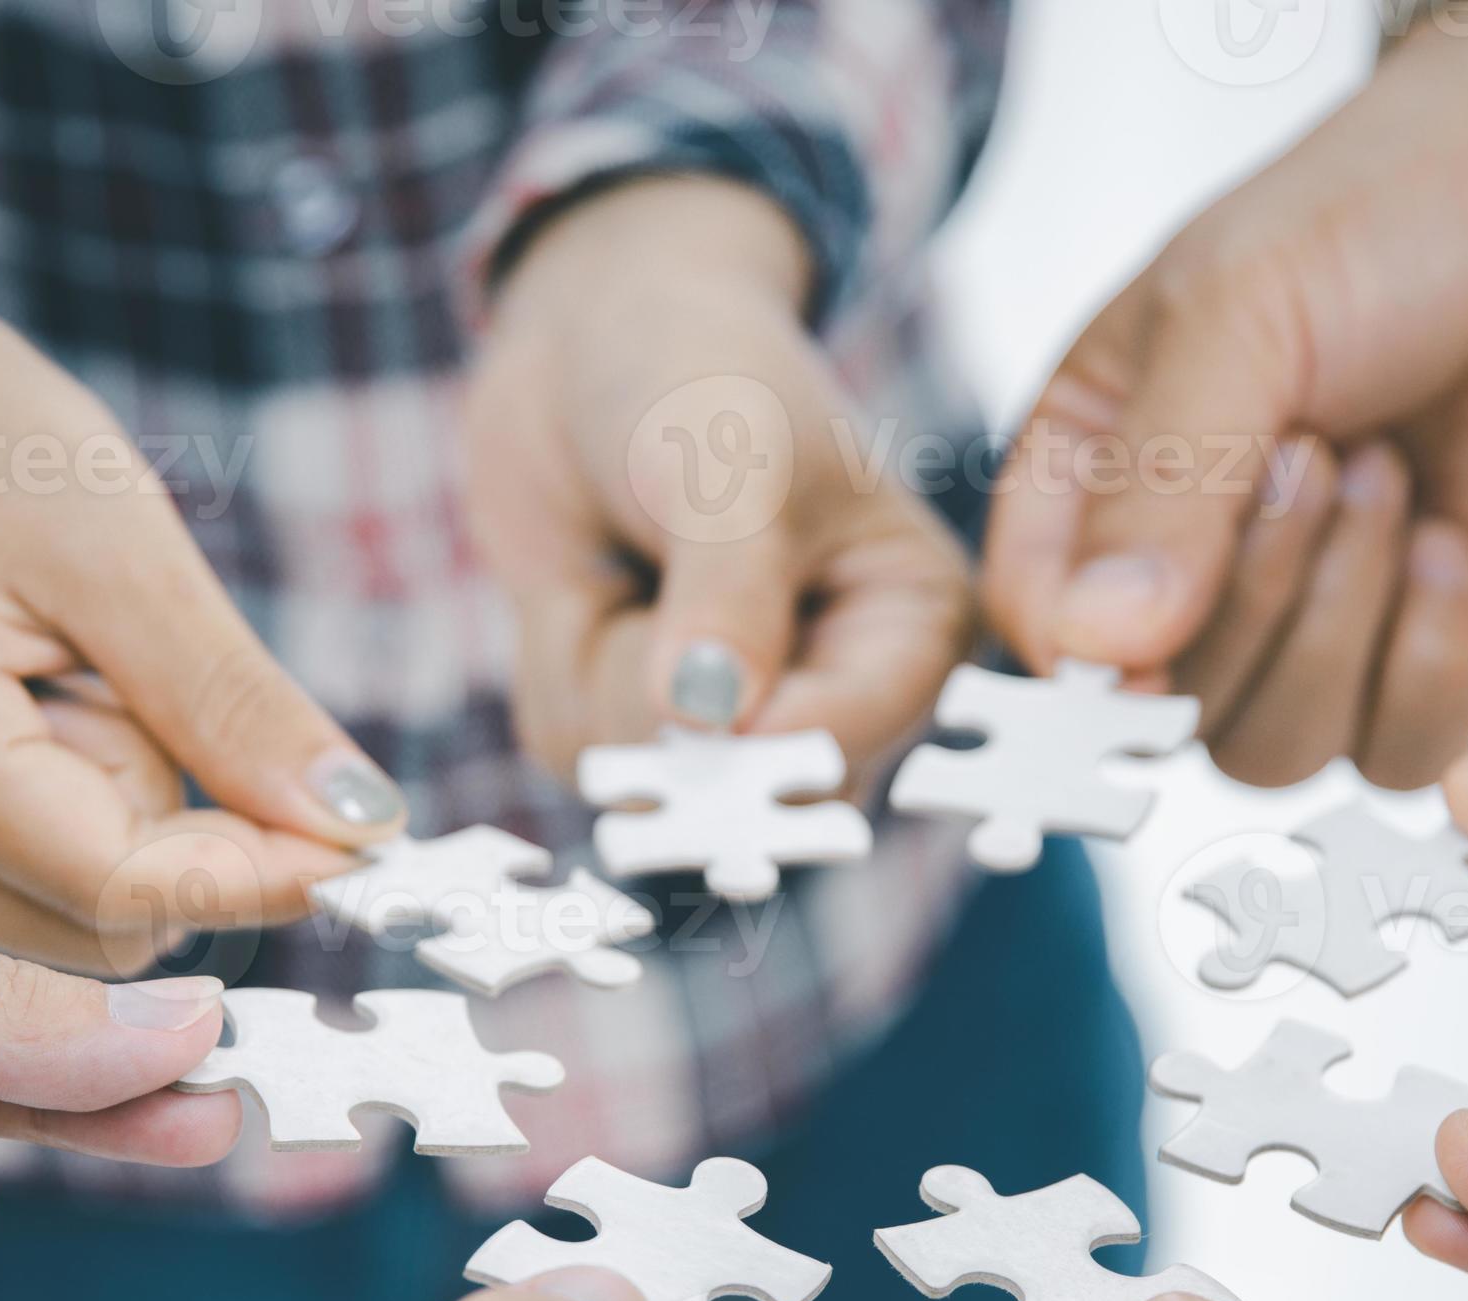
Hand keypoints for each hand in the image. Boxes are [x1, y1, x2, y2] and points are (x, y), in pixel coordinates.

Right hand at [0, 175, 403, 973]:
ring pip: (79, 917)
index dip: (256, 873)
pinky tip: (42, 706)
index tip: (359, 836)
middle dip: (176, 829)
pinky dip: (84, 811)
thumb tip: (360, 831)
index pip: (114, 888)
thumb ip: (236, 708)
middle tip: (140, 680)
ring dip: (130, 816)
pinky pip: (40, 883)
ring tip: (73, 678)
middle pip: (100, 924)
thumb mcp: (127, 550)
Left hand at [467, 176, 973, 776]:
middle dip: (660, 698)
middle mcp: (837, 693)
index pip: (850, 741)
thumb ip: (727, 594)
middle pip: (742, 795)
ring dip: (594, 663)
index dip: (755, 736)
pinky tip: (587, 589)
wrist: (592, 337)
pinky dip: (554, 659)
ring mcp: (736, 720)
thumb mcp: (730, 464)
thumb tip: (706, 715)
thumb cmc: (697, 369)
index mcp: (913, 630)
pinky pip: (571, 749)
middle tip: (648, 585)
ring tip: (624, 564)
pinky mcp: (641, 720)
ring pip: (639, 779)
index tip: (688, 688)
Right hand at [984, 9, 1467, 786]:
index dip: (1086, 656)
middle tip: (1319, 452)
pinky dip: (1431, 657)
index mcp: (1099, 489)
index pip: (1040, 633)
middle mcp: (1193, 585)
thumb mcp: (1235, 315)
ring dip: (1337, 622)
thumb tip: (1098, 646)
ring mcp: (1316, 640)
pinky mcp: (1435, 671)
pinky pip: (1400, 756)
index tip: (1143, 617)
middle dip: (1248, 595)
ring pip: (1273, 753)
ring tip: (1389, 473)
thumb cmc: (1379, 222)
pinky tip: (1457, 539)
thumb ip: (1161, 483)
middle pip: (1164, 713)